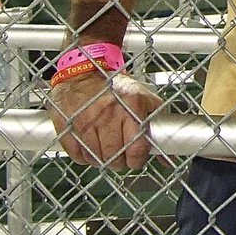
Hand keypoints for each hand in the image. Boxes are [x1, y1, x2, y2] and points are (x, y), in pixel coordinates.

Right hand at [48, 71, 162, 169]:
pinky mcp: (68, 125)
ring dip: (102, 159)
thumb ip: (157, 126)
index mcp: (132, 105)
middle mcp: (109, 112)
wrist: (84, 73)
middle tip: (120, 155)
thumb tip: (167, 158)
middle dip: (120, 161)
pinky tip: (91, 145)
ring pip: (96, 158)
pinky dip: (85, 157)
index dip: (137, 160)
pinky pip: (77, 155)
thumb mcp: (144, 99)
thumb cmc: (116, 88)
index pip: (136, 147)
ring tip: (105, 148)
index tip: (136, 159)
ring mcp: (86, 120)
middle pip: (115, 157)